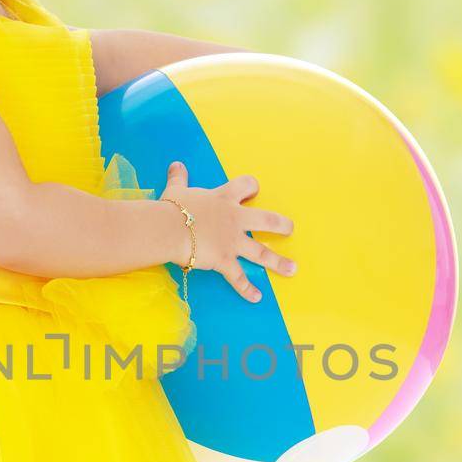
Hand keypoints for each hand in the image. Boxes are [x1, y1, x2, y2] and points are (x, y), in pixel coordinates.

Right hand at [161, 160, 295, 303]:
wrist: (168, 228)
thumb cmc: (172, 208)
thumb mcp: (176, 190)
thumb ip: (179, 178)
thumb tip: (176, 164)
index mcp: (224, 199)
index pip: (246, 185)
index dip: (252, 188)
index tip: (253, 192)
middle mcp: (235, 219)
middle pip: (267, 220)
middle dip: (281, 225)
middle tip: (290, 229)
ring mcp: (232, 241)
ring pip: (261, 253)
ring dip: (278, 262)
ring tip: (293, 268)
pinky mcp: (224, 260)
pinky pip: (238, 278)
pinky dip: (247, 289)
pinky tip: (257, 297)